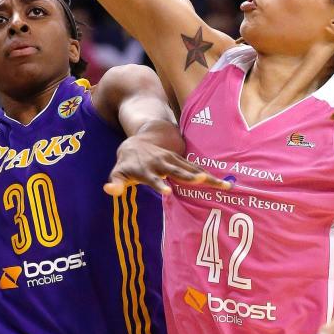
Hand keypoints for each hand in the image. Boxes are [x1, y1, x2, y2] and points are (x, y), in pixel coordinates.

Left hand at [104, 134, 228, 196]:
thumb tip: (109, 189)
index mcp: (146, 169)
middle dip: (189, 176)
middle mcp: (161, 163)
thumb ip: (115, 183)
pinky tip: (225, 184)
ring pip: (192, 169)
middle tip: (202, 181)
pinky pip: (197, 168)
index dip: (159, 184)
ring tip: (223, 185)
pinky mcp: (181, 160)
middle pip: (177, 170)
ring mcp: (173, 160)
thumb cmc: (127, 163)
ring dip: (207, 176)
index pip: (152, 178)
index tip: (167, 192)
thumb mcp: (118, 172)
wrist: (137, 142)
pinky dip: (210, 175)